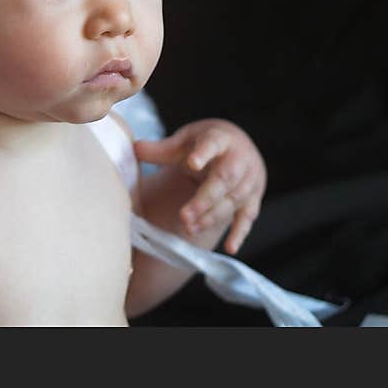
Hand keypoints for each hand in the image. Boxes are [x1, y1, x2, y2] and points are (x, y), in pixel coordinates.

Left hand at [133, 118, 266, 254]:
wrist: (237, 146)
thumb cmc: (205, 143)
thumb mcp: (185, 140)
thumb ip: (161, 148)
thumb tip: (134, 148)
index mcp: (221, 138)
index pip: (213, 144)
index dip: (203, 153)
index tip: (192, 163)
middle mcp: (240, 159)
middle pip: (224, 179)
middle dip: (204, 199)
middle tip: (183, 216)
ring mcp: (250, 180)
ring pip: (233, 201)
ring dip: (212, 216)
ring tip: (189, 227)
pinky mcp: (253, 198)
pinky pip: (248, 218)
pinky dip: (239, 233)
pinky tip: (230, 248)